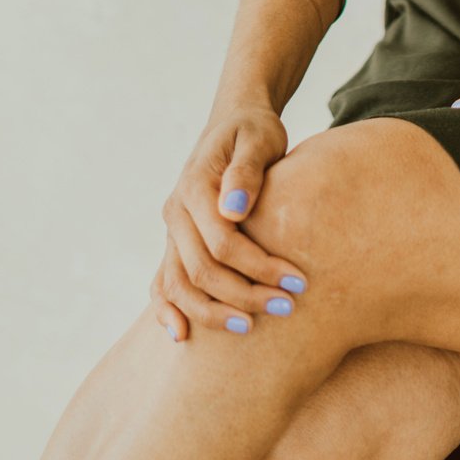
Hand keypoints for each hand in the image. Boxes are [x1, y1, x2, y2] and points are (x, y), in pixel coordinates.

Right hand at [151, 105, 309, 340]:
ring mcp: (172, 231)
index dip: (259, 267)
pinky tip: (183, 336)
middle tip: (287, 307)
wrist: (234, 123)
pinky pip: (162, 282)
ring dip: (213, 313)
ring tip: (252, 326)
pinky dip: (167, 310)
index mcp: (195, 187)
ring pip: (179, 285)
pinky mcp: (175, 243)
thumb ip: (247, 169)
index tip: (297, 281)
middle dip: (244, 295)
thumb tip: (234, 209)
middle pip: (202, 271)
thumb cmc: (253, 131)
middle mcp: (176, 212)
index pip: (223, 243)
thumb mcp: (258, 137)